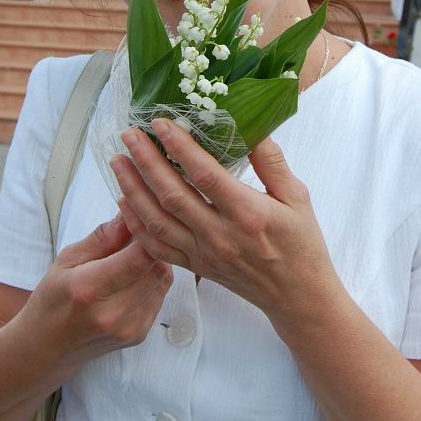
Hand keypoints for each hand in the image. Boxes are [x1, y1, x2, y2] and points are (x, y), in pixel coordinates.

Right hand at [20, 214, 173, 369]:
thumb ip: (103, 237)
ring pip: (163, 281)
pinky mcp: (138, 336)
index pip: (139, 258)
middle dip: (153, 245)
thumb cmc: (52, 298)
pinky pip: (160, 297)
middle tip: (139, 233)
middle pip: (156, 268)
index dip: (147, 233)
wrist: (47, 348)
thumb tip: (130, 214)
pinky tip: (135, 277)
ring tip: (135, 255)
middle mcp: (112, 314)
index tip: (142, 217)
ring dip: (155, 262)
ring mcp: (128, 329)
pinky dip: (153, 281)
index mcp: (89, 289)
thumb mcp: (67, 260)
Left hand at [110, 119, 336, 318]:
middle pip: (172, 195)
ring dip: (133, 189)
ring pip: (157, 221)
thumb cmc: (301, 244)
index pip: (205, 175)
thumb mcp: (298, 197)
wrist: (297, 297)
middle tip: (128, 134)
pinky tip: (123, 201)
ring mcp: (204, 254)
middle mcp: (221, 235)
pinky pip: (156, 247)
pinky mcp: (195, 267)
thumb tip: (253, 126)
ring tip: (118, 161)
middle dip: (145, 161)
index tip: (161, 123)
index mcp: (248, 213)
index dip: (180, 147)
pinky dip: (135, 223)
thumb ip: (272, 162)